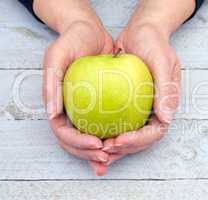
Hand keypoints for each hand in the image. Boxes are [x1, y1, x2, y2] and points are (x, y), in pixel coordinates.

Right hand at [43, 21, 113, 175]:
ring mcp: (86, 110)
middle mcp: (71, 111)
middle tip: (107, 156)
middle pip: (75, 142)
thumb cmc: (72, 42)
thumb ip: (51, 84)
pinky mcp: (101, 106)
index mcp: (56, 104)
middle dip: (89, 154)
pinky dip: (112, 138)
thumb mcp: (57, 56)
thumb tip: (51, 115)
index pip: (62, 132)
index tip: (96, 143)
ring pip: (90, 138)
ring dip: (100, 152)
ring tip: (114, 157)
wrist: (91, 33)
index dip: (77, 142)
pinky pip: (106, 125)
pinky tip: (123, 144)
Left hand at [102, 24, 180, 163]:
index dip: (139, 140)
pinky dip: (106, 133)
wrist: (141, 32)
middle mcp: (153, 110)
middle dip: (124, 148)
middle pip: (141, 139)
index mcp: (165, 104)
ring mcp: (139, 109)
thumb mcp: (163, 61)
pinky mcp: (125, 104)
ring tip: (96, 153)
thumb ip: (167, 89)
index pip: (156, 131)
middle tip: (103, 150)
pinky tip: (91, 138)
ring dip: (114, 148)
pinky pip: (116, 122)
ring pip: (128, 135)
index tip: (120, 140)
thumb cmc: (154, 43)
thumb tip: (167, 118)